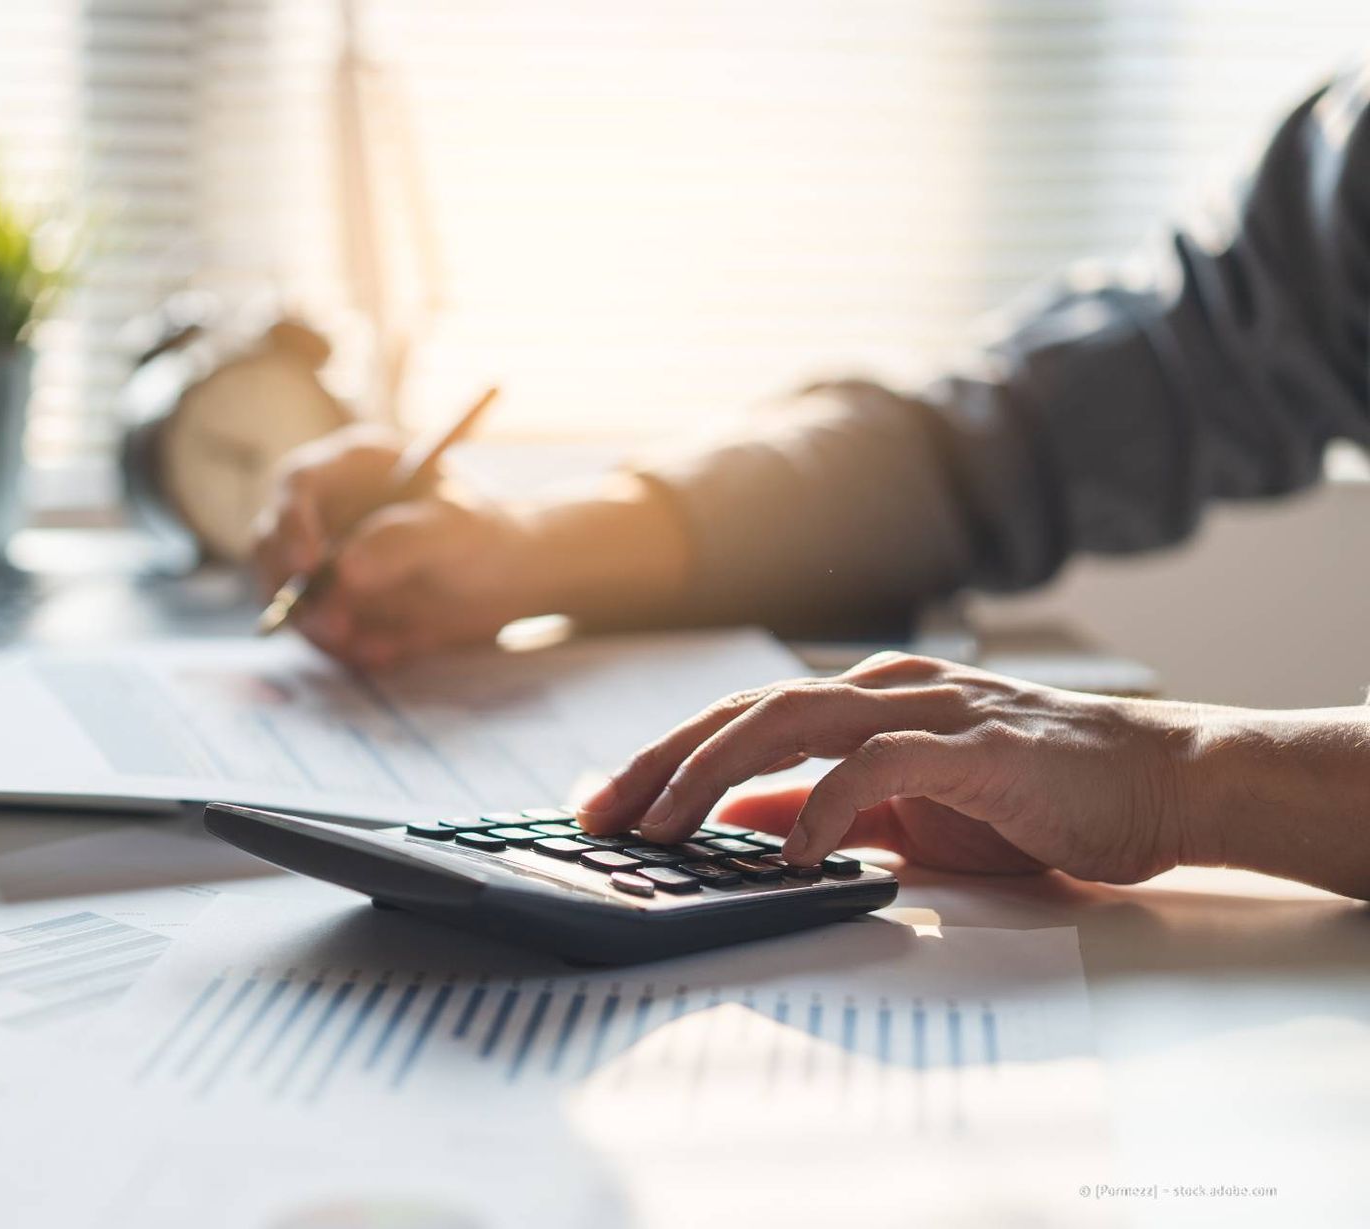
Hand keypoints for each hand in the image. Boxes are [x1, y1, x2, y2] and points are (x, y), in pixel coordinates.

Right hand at [250, 425, 544, 669]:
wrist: (506, 581)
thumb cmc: (484, 536)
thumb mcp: (455, 532)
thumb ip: (401, 542)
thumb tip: (343, 570)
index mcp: (351, 467)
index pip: (297, 483)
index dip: (292, 524)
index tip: (309, 568)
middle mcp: (325, 508)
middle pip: (271, 542)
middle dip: (294, 591)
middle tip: (336, 627)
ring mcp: (321, 556)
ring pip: (287, 594)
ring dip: (319, 628)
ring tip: (376, 647)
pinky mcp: (329, 600)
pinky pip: (315, 628)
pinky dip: (343, 648)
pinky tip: (388, 651)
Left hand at [577, 652, 1208, 883]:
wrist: (1160, 785)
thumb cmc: (1033, 798)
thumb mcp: (905, 810)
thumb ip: (821, 804)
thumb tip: (736, 818)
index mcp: (864, 700)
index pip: (740, 718)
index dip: (664, 756)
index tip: (602, 804)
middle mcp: (886, 690)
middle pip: (746, 711)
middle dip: (662, 762)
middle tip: (600, 815)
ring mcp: (932, 711)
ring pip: (794, 720)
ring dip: (715, 773)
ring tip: (664, 827)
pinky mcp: (980, 747)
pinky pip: (882, 764)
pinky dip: (826, 802)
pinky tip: (791, 850)